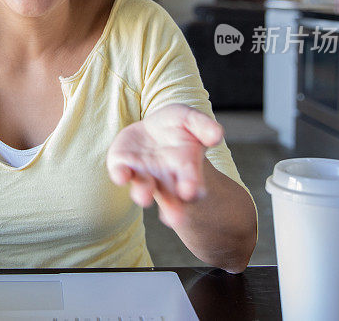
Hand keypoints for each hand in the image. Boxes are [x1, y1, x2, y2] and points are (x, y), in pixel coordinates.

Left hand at [106, 104, 223, 227]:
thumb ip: (204, 126)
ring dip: (143, 194)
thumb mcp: (191, 120)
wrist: (151, 127)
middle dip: (173, 208)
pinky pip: (121, 174)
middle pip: (171, 198)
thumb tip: (217, 135)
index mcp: (187, 169)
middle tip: (176, 217)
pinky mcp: (123, 165)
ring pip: (144, 190)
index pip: (193, 185)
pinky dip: (121, 175)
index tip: (192, 192)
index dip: (193, 188)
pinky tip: (122, 175)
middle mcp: (165, 178)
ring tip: (144, 197)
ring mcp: (143, 174)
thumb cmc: (176, 126)